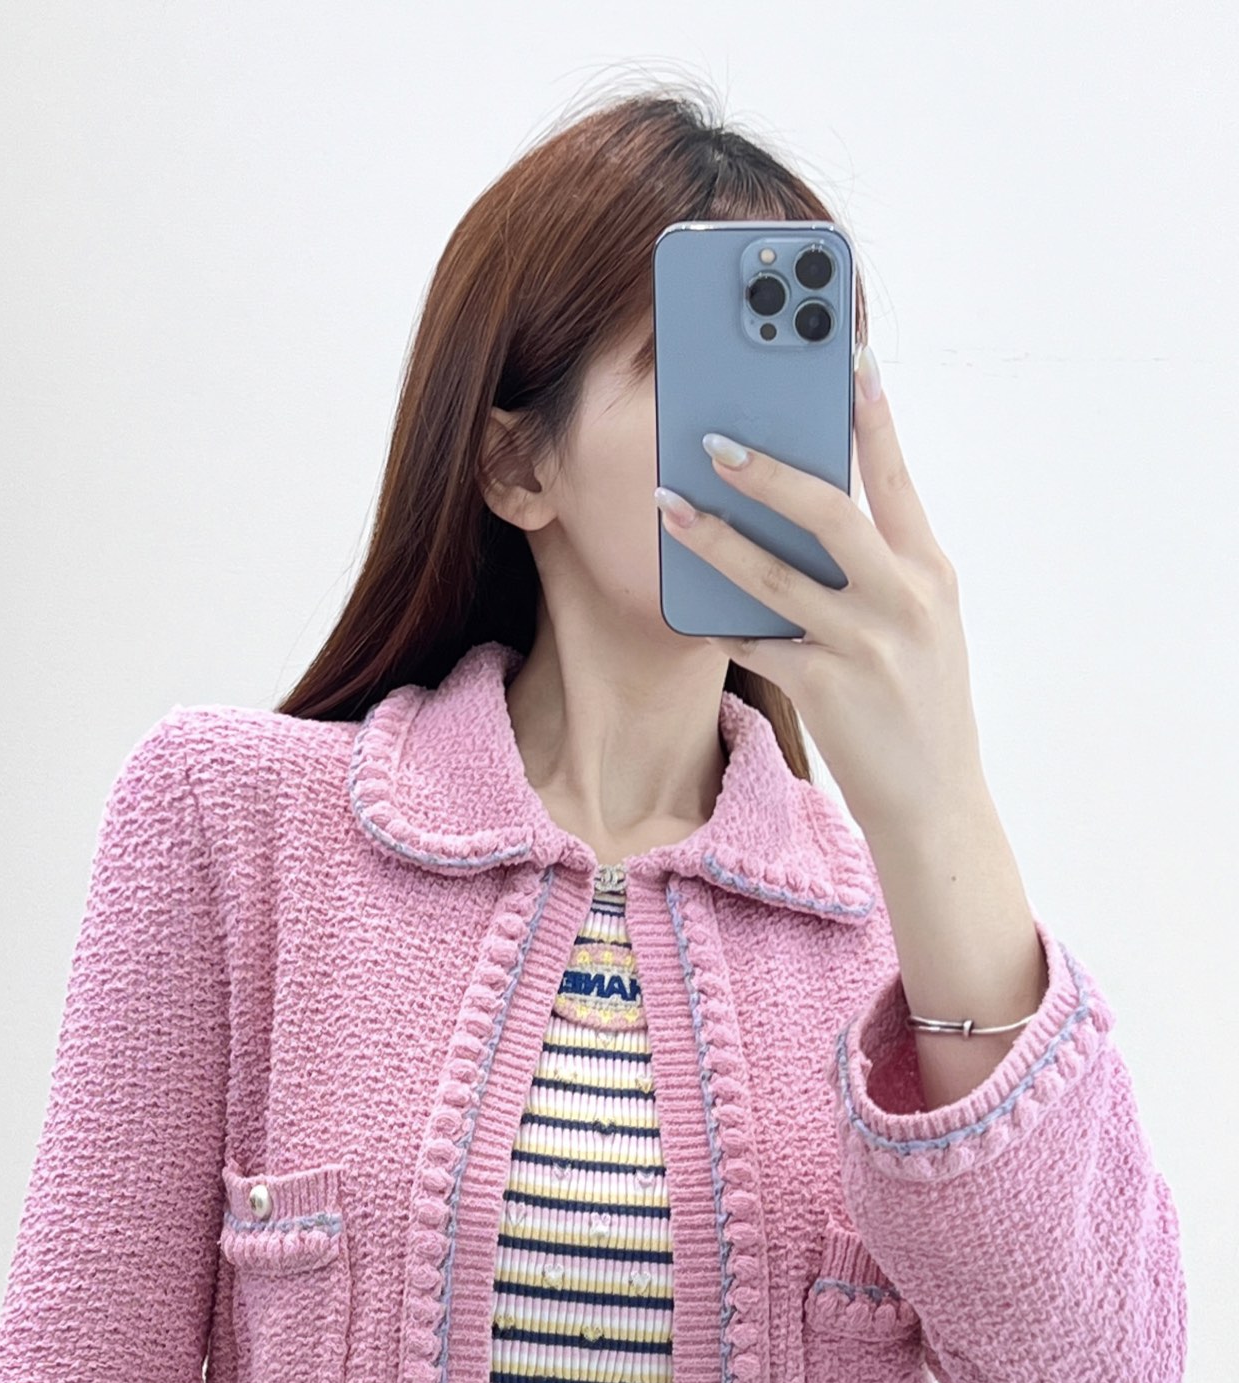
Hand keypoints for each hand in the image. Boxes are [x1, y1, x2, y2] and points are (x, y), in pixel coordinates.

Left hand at [655, 347, 990, 847]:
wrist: (935, 804)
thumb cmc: (919, 708)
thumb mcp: (923, 627)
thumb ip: (881, 570)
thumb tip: (811, 510)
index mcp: (931, 572)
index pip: (897, 478)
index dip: (872, 415)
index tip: (848, 357)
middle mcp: (904, 599)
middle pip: (829, 512)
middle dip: (768, 469)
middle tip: (714, 437)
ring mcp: (865, 644)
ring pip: (774, 575)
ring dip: (713, 537)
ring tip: (667, 507)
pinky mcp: (827, 688)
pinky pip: (757, 643)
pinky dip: (722, 624)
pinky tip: (691, 608)